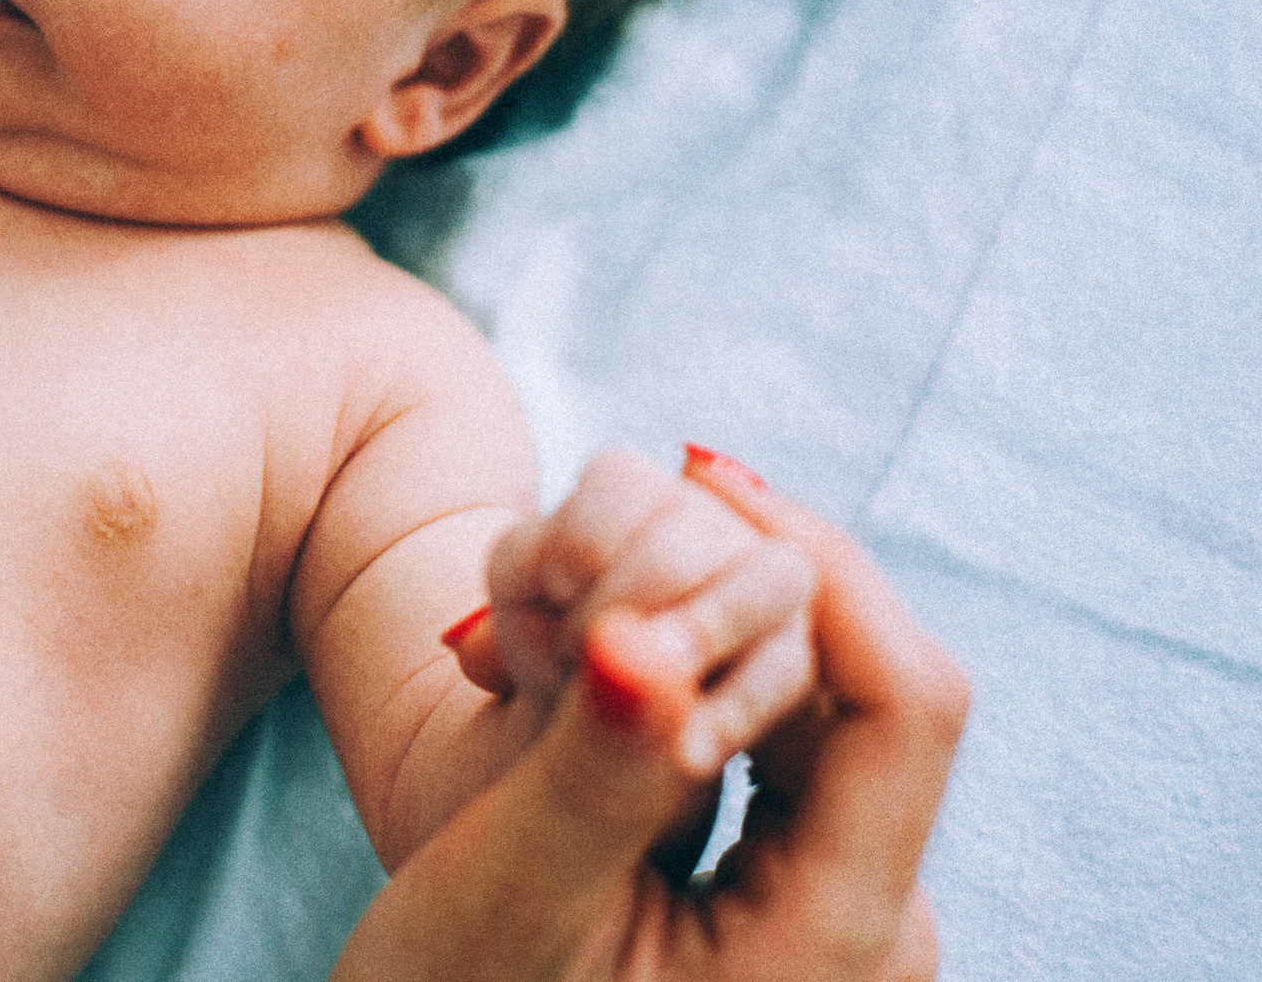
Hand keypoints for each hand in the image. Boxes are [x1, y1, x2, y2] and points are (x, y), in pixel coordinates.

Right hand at [336, 448, 966, 981]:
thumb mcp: (510, 900)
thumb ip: (597, 765)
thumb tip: (644, 626)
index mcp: (839, 937)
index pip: (904, 699)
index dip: (819, 564)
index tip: (697, 480)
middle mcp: (868, 924)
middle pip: (861, 687)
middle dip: (734, 588)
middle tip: (589, 551)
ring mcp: (828, 913)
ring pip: (810, 705)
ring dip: (698, 628)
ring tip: (557, 613)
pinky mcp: (780, 898)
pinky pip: (768, 747)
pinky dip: (685, 682)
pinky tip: (579, 663)